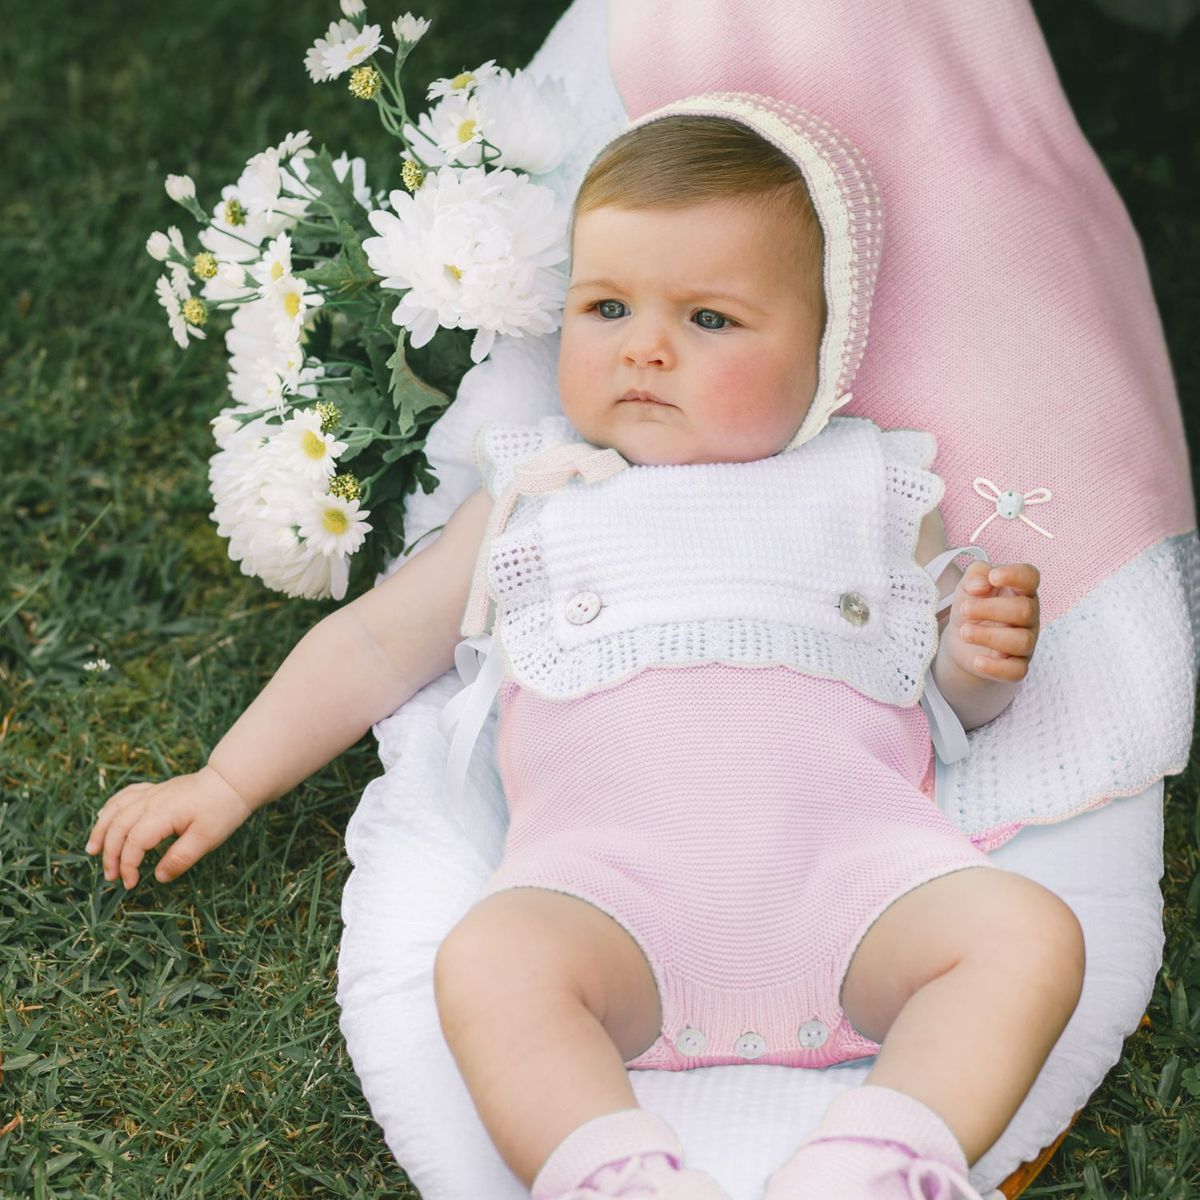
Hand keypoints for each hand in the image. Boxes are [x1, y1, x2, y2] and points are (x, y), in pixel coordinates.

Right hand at [85, 765, 254, 889]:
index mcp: (162, 814)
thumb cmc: (222, 809)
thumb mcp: (207, 839)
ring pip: (115, 809)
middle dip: (110, 855)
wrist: (231, 781)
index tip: (131, 884)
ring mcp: (151, 793)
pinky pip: (124, 795)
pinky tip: (103, 817)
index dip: (127, 866)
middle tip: (110, 877)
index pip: (133, 843)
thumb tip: (157, 877)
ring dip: (101, 830)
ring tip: (92, 850)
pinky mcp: (155, 789)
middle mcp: (150, 801)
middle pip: (118, 828)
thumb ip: (180, 858)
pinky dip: (110, 807)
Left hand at [945, 560, 1040, 682]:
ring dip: (988, 636)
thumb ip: (976, 574)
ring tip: (964, 632)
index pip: (1031, 577)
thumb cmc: (971, 605)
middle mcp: (1028, 616)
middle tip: (964, 610)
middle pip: (1024, 610)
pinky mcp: (1016, 666)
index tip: (993, 577)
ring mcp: (1025, 643)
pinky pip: (1017, 671)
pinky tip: (977, 661)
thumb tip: (981, 584)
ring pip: (1022, 641)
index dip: (1016, 575)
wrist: (960, 638)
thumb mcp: (968, 585)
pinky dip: (996, 667)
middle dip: (990, 609)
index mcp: (1020, 590)